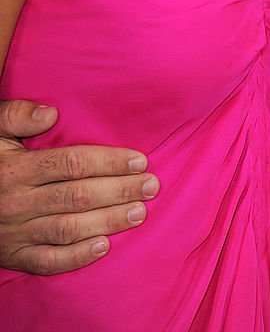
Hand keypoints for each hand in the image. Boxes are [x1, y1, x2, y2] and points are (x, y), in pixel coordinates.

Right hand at [0, 100, 159, 274]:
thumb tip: (50, 114)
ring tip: (140, 212)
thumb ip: (16, 115)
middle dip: (119, 190)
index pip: (72, 164)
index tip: (139, 160)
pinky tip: (104, 247)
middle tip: (151, 186)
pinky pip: (48, 261)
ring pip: (69, 228)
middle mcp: (18, 201)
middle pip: (78, 196)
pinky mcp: (14, 255)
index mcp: (16, 168)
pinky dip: (77, 257)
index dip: (109, 162)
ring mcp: (16, 232)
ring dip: (108, 221)